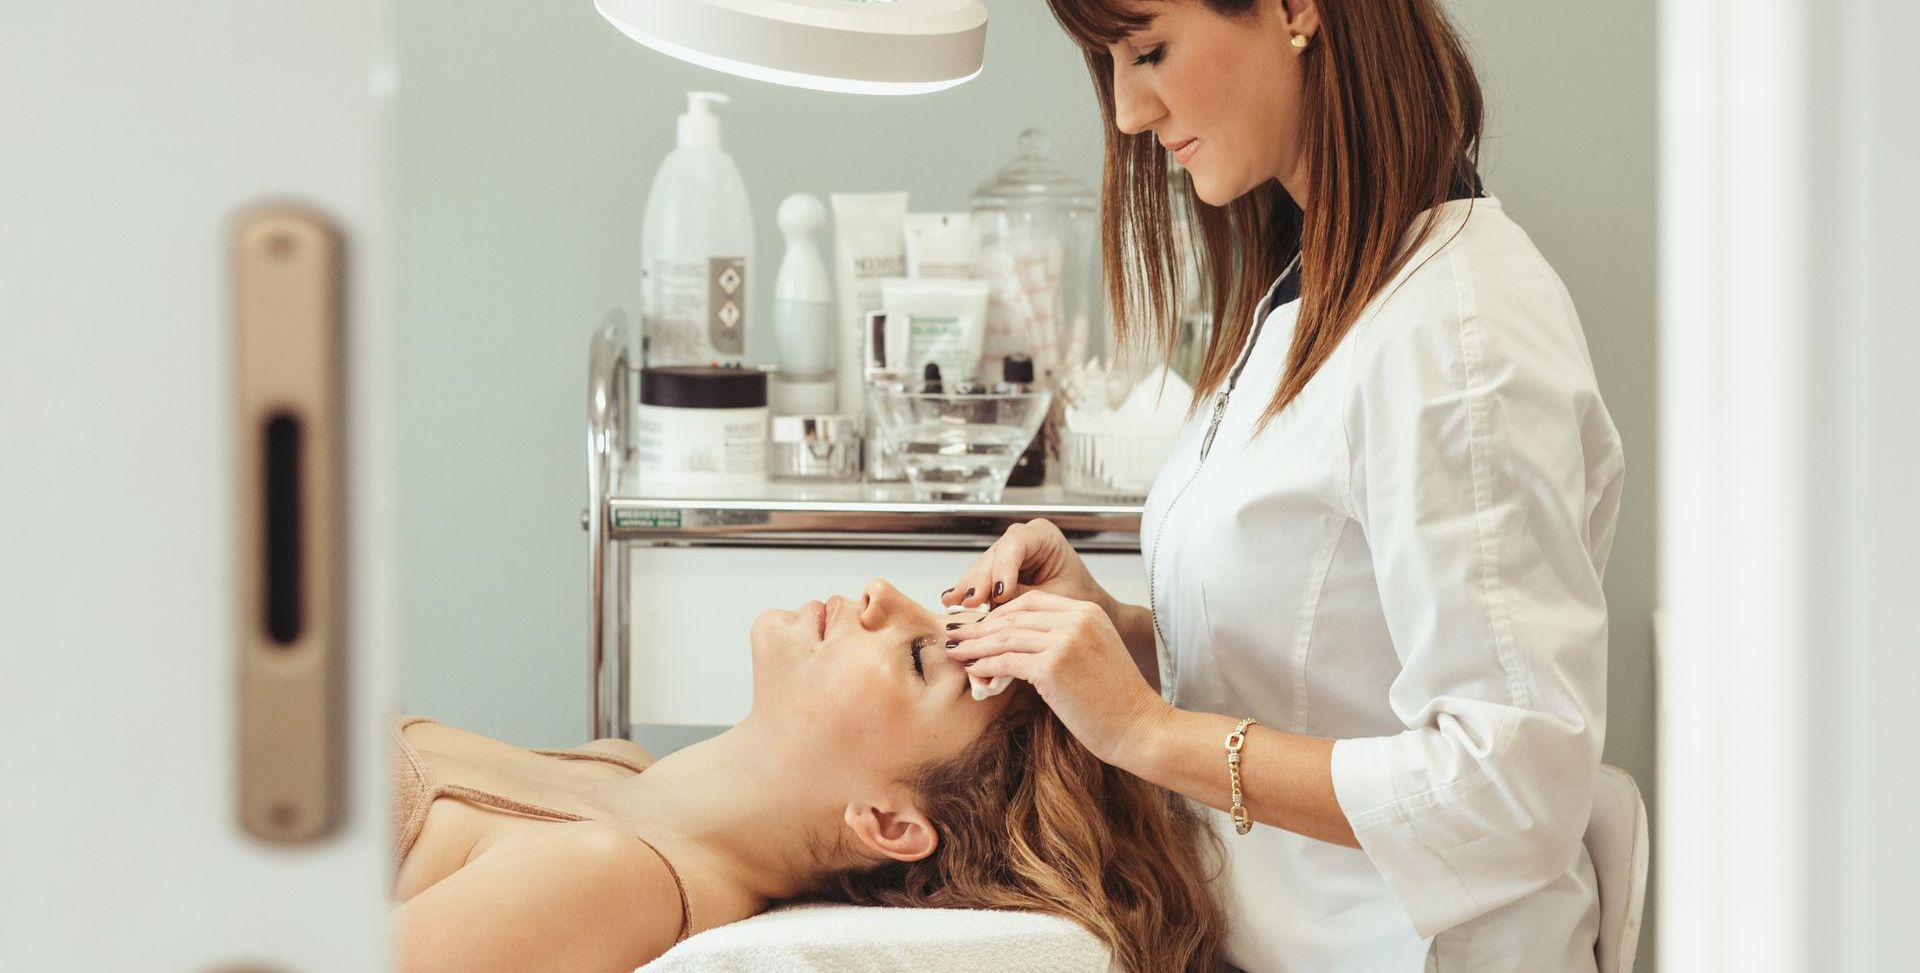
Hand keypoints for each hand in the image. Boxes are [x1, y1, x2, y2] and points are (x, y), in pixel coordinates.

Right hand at [941, 519, 1116, 619]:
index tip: (1000, 592)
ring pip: (982, 567)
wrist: (1077, 609)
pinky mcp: (995, 569)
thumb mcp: (1054, 597)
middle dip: (981, 581)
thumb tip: (995, 604)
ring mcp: (1006, 553)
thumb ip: (1024, 597)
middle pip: (994, 556)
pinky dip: (968, 591)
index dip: (1004, 568)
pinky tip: (951, 600)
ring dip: (969, 588)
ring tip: (954, 603)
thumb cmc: (1075, 596)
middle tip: (972, 602)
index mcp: (1043, 534)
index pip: (1016, 544)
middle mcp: (1021, 538)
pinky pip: (979, 578)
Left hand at [944, 589, 1169, 766]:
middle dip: (980, 625)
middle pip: (1014, 616)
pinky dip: (984, 665)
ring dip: (974, 644)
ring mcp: (1064, 641)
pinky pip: (1006, 661)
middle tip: (955, 633)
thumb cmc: (1116, 702)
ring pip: (1005, 636)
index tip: (980, 623)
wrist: (1141, 728)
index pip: (1032, 601)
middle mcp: (1076, 620)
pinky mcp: (1052, 667)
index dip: (1000, 611)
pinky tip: (972, 670)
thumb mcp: (1094, 656)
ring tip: (954, 650)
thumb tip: (1018, 647)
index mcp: (1088, 612)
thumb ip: (1062, 642)